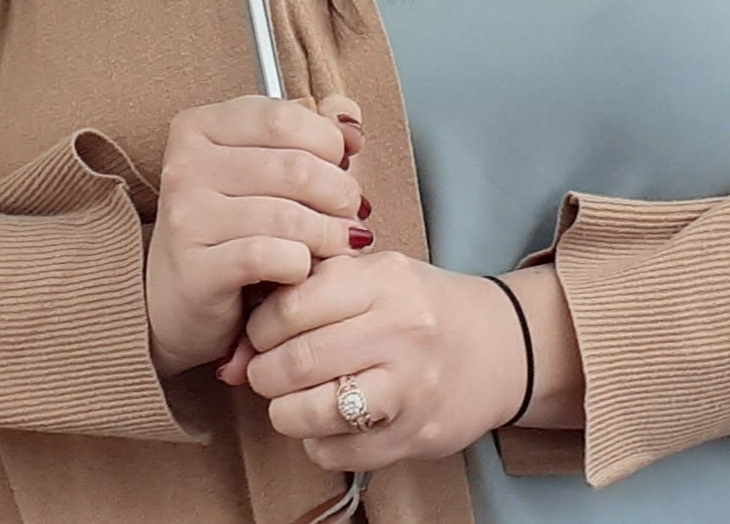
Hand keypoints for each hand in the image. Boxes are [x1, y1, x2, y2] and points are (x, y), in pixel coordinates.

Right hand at [143, 94, 367, 378]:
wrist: (179, 303)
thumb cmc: (230, 230)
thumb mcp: (264, 173)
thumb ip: (308, 134)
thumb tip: (349, 117)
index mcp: (199, 127)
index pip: (283, 118)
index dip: (328, 142)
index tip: (344, 165)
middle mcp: (185, 165)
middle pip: (295, 167)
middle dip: (340, 192)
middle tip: (352, 213)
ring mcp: (186, 217)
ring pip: (289, 215)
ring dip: (330, 234)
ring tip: (342, 243)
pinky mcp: (195, 269)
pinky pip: (272, 257)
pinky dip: (301, 265)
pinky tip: (303, 270)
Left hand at [234, 251, 528, 470]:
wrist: (501, 346)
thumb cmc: (420, 306)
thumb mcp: (371, 277)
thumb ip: (305, 298)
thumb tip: (228, 356)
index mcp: (383, 280)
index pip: (290, 305)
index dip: (259, 327)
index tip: (259, 335)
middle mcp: (401, 330)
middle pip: (296, 362)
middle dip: (264, 373)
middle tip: (265, 372)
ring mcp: (411, 387)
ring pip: (313, 412)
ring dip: (285, 413)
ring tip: (291, 401)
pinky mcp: (417, 435)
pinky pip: (340, 453)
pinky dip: (319, 444)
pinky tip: (328, 425)